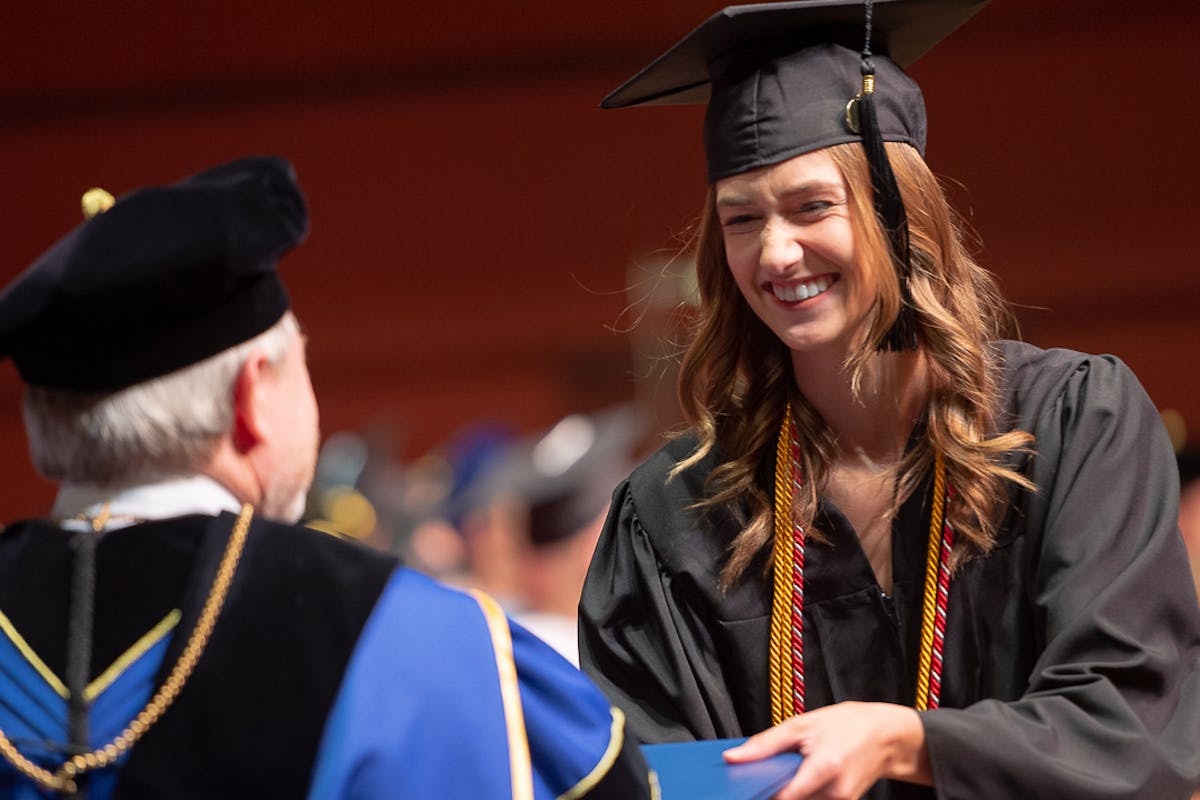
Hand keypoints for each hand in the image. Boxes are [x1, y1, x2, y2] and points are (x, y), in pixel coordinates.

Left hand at [722, 701, 930, 799]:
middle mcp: (835, 792)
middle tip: (764, 773)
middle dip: (772, 789)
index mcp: (824, 768)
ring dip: (788, 791)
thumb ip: (765, 744)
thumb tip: (733, 758)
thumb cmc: (846, 724)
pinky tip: (803, 774)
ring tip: (791, 767)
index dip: (760, 793)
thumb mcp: (802, 724)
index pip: (782, 797)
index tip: (742, 787)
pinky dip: (802, 792)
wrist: (886, 736)